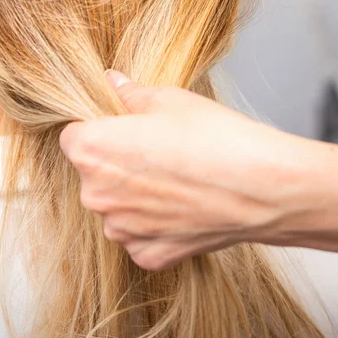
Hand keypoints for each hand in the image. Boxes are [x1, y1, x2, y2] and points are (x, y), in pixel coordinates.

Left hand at [59, 71, 312, 269]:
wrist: (262, 188)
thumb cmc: (215, 138)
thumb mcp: (171, 100)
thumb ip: (131, 94)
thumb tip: (114, 82)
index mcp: (92, 151)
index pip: (75, 135)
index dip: (100, 128)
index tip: (126, 127)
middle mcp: (97, 195)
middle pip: (95, 172)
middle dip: (117, 161)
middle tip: (159, 150)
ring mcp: (122, 230)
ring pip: (117, 205)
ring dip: (135, 194)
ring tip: (177, 178)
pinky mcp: (148, 254)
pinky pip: (140, 234)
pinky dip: (156, 222)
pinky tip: (185, 205)